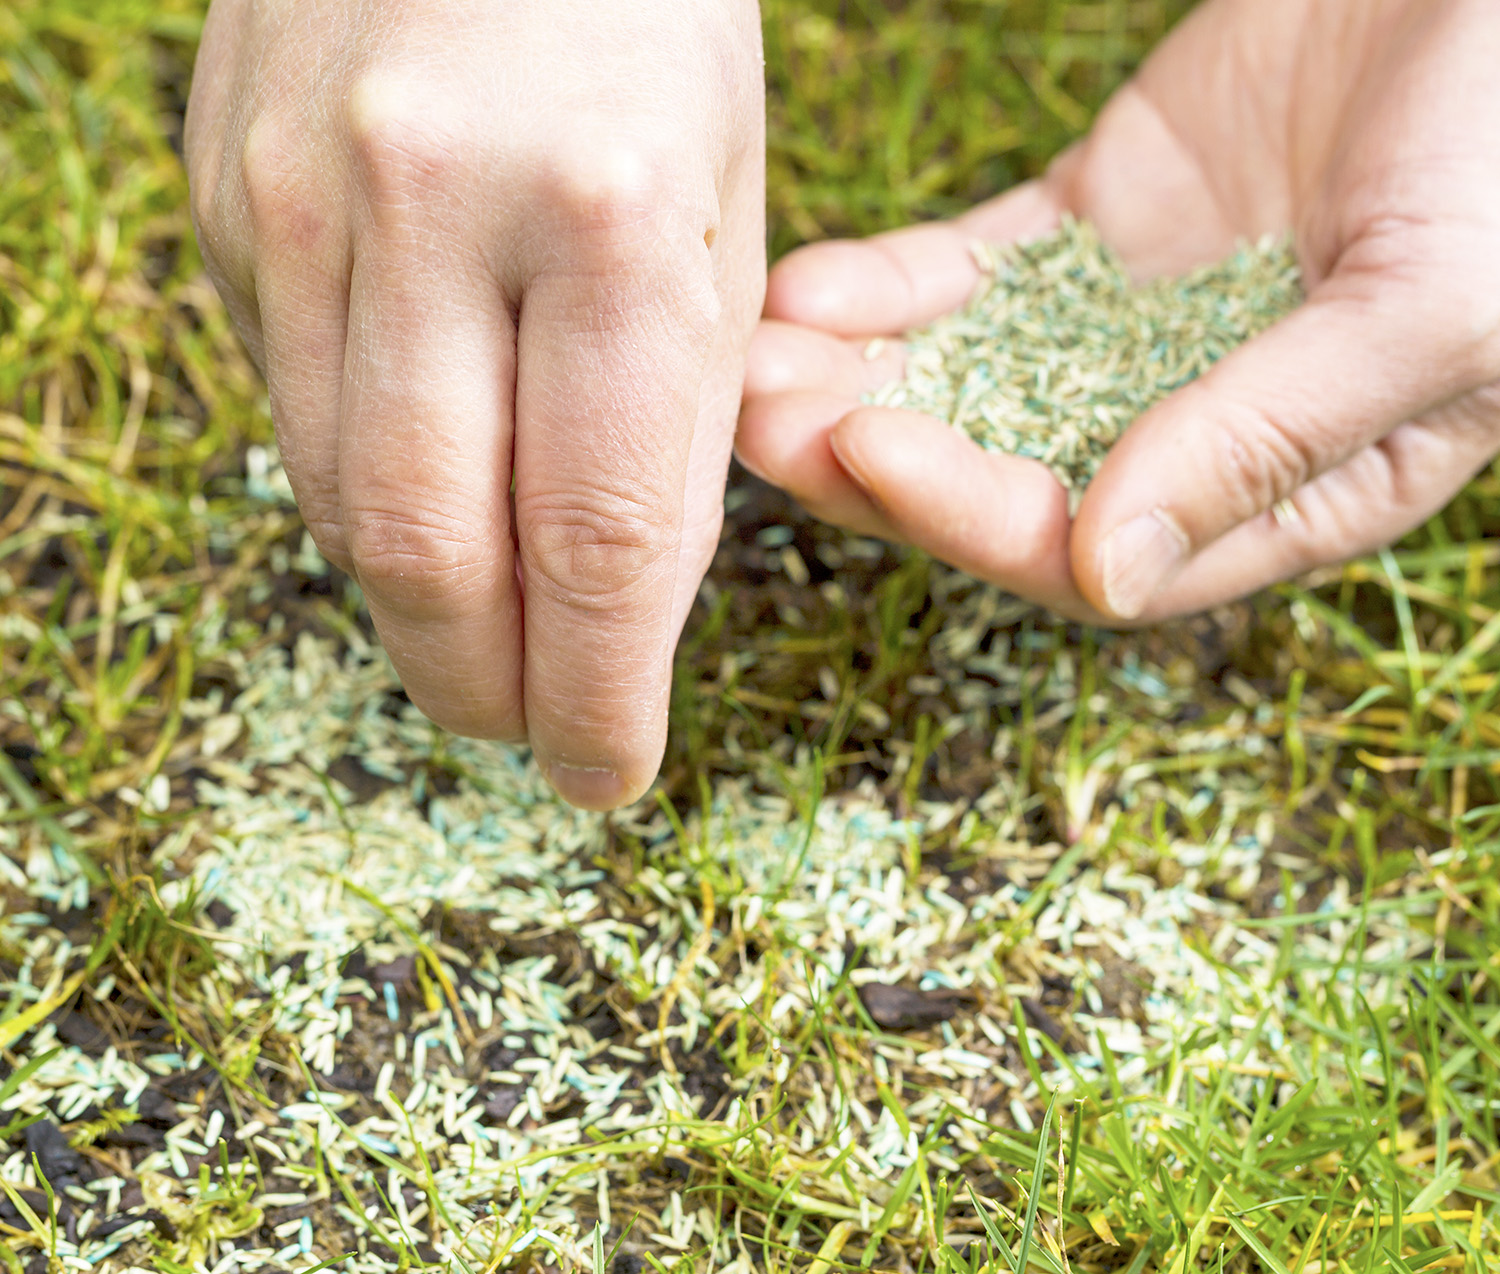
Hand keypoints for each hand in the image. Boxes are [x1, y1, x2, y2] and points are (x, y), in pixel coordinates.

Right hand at [186, 0, 764, 807]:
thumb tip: (616, 609)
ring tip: (487, 635)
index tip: (609, 772)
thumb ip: (671, 415)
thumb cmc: (650, 25)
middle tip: (533, 730)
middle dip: (488, 686)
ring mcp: (295, 201)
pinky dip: (366, 488)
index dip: (598, 696)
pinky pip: (289, 406)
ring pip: (340, 502)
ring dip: (421, 606)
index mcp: (608, 220)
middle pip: (433, 557)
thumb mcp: (727, 208)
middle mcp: (428, 213)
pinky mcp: (225, 199)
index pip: (594, 545)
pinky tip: (426, 486)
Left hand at [740, 0, 1499, 623]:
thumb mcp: (1429, 312)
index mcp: (1288, 487)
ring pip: (972, 381)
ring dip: (859, 380)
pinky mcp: (1100, 222)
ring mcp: (1136, 322)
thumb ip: (1266, 444)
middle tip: (756, 421)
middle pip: (1003, 476)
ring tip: (755, 358)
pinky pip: (975, 272)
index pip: (1096, 546)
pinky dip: (893, 286)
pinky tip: (813, 288)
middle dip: (876, 458)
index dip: (973, 513)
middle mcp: (1194, 423)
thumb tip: (1107, 577)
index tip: (868, 450)